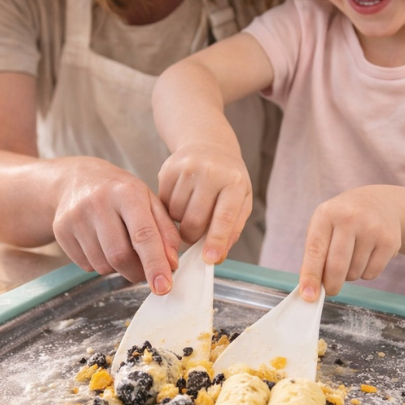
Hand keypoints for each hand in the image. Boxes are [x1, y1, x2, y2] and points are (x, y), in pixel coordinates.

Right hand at [52, 159, 180, 292]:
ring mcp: (76, 217)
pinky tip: (101, 245)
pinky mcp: (61, 231)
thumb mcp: (150, 202)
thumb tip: (171, 264)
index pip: (143, 235)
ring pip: (103, 265)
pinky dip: (100, 264)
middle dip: (137, 272)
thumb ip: (166, 232)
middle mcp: (98, 203)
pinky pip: (86, 265)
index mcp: (127, 193)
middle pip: (120, 256)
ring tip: (120, 248)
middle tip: (145, 271)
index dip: (155, 264)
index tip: (163, 287)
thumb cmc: (121, 193)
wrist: (78, 179)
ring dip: (118, 268)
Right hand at [158, 144, 251, 263]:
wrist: (209, 145)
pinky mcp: (168, 168)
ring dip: (181, 222)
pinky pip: (163, 203)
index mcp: (234, 181)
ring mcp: (187, 168)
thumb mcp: (240, 201)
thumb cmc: (228, 179)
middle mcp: (211, 171)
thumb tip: (217, 256)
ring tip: (191, 211)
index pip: (224, 217)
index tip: (209, 259)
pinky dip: (170, 209)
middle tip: (196, 236)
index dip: (216, 241)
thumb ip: (232, 229)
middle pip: (194, 221)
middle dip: (193, 236)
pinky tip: (181, 200)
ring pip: (176, 214)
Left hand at [298, 187, 400, 299]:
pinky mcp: (390, 241)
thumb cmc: (344, 219)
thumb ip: (315, 253)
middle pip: (337, 266)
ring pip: (354, 273)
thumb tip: (310, 286)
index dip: (311, 275)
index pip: (315, 250)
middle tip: (330, 290)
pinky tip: (367, 256)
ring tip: (352, 257)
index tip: (308, 295)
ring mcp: (372, 229)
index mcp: (327, 214)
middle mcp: (350, 218)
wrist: (381, 203)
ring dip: (350, 275)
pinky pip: (372, 273)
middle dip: (331, 285)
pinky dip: (365, 273)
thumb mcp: (324, 225)